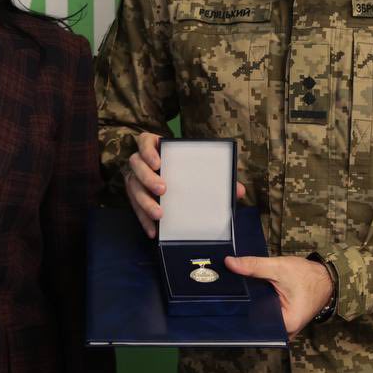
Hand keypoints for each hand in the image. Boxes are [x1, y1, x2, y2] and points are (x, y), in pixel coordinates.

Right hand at [124, 133, 246, 237]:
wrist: (169, 173)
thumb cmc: (184, 166)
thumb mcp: (196, 165)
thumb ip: (216, 175)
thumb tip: (239, 191)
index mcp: (154, 146)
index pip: (144, 142)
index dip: (148, 151)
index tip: (159, 163)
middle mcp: (140, 160)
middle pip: (136, 165)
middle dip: (148, 178)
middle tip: (163, 190)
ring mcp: (134, 177)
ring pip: (132, 187)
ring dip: (144, 201)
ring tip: (159, 214)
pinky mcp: (134, 195)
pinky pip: (134, 207)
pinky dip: (143, 220)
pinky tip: (153, 231)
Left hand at [225, 254, 332, 336]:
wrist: (328, 277)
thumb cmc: (308, 275)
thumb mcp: (279, 268)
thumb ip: (254, 266)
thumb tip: (229, 262)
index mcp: (287, 325)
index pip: (254, 323)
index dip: (239, 310)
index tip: (224, 300)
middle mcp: (286, 332)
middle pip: (257, 322)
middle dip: (243, 308)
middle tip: (226, 294)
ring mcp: (286, 328)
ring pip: (262, 319)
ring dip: (251, 307)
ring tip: (234, 295)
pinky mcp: (285, 321)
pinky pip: (267, 316)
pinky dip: (260, 306)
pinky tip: (250, 296)